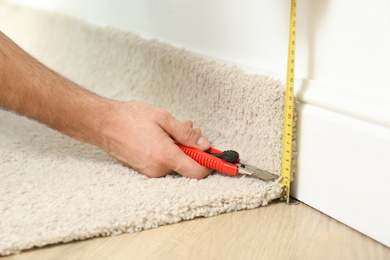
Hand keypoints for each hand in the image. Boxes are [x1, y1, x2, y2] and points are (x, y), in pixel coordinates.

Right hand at [99, 101, 213, 178]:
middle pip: (187, 165)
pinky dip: (169, 151)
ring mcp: (149, 171)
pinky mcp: (143, 169)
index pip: (197, 171)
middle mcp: (158, 169)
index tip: (218, 158)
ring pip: (175, 162)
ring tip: (173, 128)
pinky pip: (164, 162)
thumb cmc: (130, 118)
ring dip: (180, 147)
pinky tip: (163, 135)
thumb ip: (186, 134)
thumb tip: (204, 143)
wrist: (102, 124)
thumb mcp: (163, 119)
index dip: (211, 164)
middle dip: (193, 148)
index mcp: (165, 156)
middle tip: (191, 130)